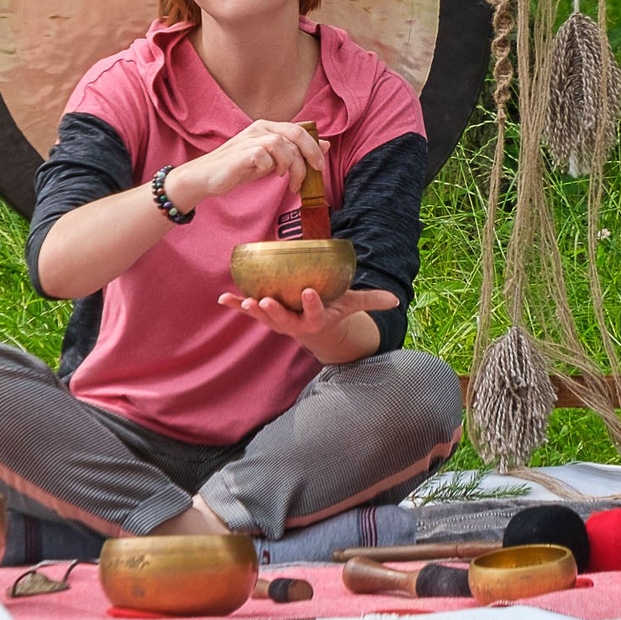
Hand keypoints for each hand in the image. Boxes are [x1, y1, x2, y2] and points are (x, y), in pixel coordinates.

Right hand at [170, 120, 324, 207]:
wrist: (207, 177)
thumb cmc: (240, 167)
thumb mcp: (272, 160)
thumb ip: (295, 152)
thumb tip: (325, 145)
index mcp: (268, 127)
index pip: (300, 130)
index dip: (314, 147)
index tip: (319, 167)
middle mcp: (260, 128)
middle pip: (295, 135)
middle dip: (310, 155)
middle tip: (314, 173)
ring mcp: (249, 139)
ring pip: (282, 145)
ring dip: (290, 165)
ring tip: (285, 179)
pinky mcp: (241, 153)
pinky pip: (264, 156)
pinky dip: (269, 167)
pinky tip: (265, 174)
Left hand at [217, 286, 400, 342]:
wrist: (315, 328)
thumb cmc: (333, 309)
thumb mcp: (351, 304)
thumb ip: (371, 300)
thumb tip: (396, 300)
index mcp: (316, 320)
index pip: (314, 313)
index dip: (311, 305)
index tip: (308, 292)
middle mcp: (295, 324)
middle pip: (284, 320)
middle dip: (275, 311)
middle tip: (267, 301)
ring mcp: (278, 321)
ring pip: (265, 319)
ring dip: (253, 310)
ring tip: (246, 301)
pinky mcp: (265, 316)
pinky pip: (249, 311)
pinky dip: (236, 305)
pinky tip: (223, 298)